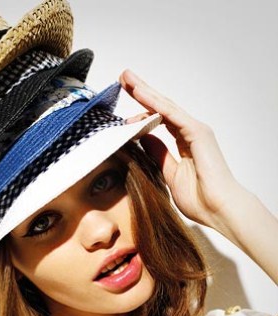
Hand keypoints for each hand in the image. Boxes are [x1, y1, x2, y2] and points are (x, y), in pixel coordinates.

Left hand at [119, 69, 241, 229]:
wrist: (219, 210)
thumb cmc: (200, 198)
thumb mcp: (169, 174)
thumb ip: (157, 154)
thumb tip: (143, 139)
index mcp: (185, 142)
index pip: (159, 120)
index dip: (142, 112)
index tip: (123, 110)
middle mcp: (191, 132)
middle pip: (161, 107)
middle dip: (141, 92)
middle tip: (123, 79)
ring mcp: (195, 130)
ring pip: (165, 106)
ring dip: (145, 91)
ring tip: (126, 79)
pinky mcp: (197, 132)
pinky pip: (171, 114)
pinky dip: (154, 102)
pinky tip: (139, 93)